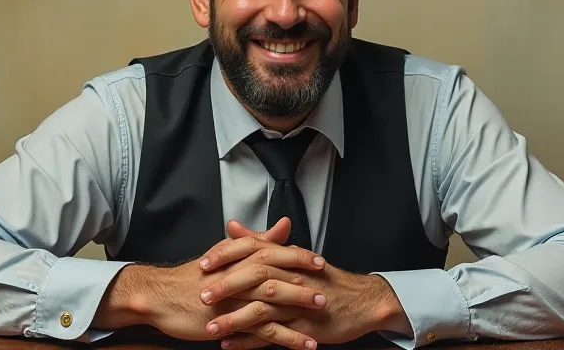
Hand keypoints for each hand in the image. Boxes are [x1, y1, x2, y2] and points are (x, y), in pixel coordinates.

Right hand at [96, 218, 325, 348]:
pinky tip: (304, 344)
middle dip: (304, 280)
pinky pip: (264, 330)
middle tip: (328, 287)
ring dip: (299, 307)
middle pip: (277, 274)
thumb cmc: (192, 277)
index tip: (319, 261)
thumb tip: (281, 225)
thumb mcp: (224, 254)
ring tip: (321, 313)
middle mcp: (238, 273)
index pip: (273, 252)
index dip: (298, 256)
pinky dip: (287, 337)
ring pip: (273, 301)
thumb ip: (255, 240)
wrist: (160, 297)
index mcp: (237, 255)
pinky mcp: (230, 321)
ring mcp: (234, 298)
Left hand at [199, 221, 412, 348]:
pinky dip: (249, 342)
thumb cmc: (324, 279)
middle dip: (226, 287)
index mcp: (287, 258)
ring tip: (210, 328)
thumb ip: (260, 242)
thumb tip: (232, 226)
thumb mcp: (293, 256)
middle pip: (255, 278)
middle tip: (202, 296)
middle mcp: (292, 277)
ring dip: (234, 320)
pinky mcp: (303, 328)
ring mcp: (298, 304)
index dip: (227, 256)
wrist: (361, 302)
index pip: (253, 250)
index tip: (203, 264)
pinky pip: (272, 336)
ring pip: (262, 309)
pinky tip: (230, 346)